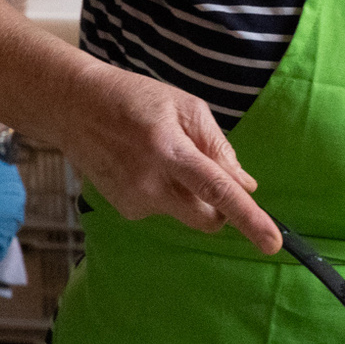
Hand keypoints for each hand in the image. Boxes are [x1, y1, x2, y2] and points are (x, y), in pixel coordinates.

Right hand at [62, 64, 279, 253]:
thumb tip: (246, 186)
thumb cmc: (136, 100)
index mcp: (169, 150)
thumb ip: (219, 148)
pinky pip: (164, 209)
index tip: (272, 243)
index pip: (217, 191)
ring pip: (186, 214)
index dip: (249, 218)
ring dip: (190, 194)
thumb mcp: (187, 108)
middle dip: (221, 207)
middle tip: (210, 172)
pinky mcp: (123, 209)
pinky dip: (168, 193)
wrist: (73, 108)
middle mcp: (149, 183)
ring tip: (164, 156)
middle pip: (207, 219)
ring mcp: (132, 200)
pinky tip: (146, 165)